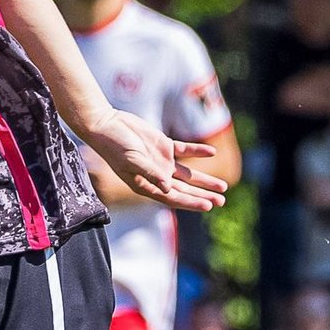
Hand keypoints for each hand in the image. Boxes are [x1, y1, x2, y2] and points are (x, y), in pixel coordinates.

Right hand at [82, 109, 226, 210]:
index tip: (209, 206)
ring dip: (204, 180)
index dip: (191, 202)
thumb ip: (150, 173)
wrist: (106, 124)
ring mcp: (161, 161)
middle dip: (203, 195)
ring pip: (188, 174)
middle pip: (184, 189)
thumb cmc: (114, 145)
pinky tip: (211, 152)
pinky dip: (198, 152)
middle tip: (222, 201)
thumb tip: (169, 188)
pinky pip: (185, 150)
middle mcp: (156, 176)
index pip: (172, 198)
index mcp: (145, 184)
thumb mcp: (132, 160)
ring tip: (223, 186)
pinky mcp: (163, 146)